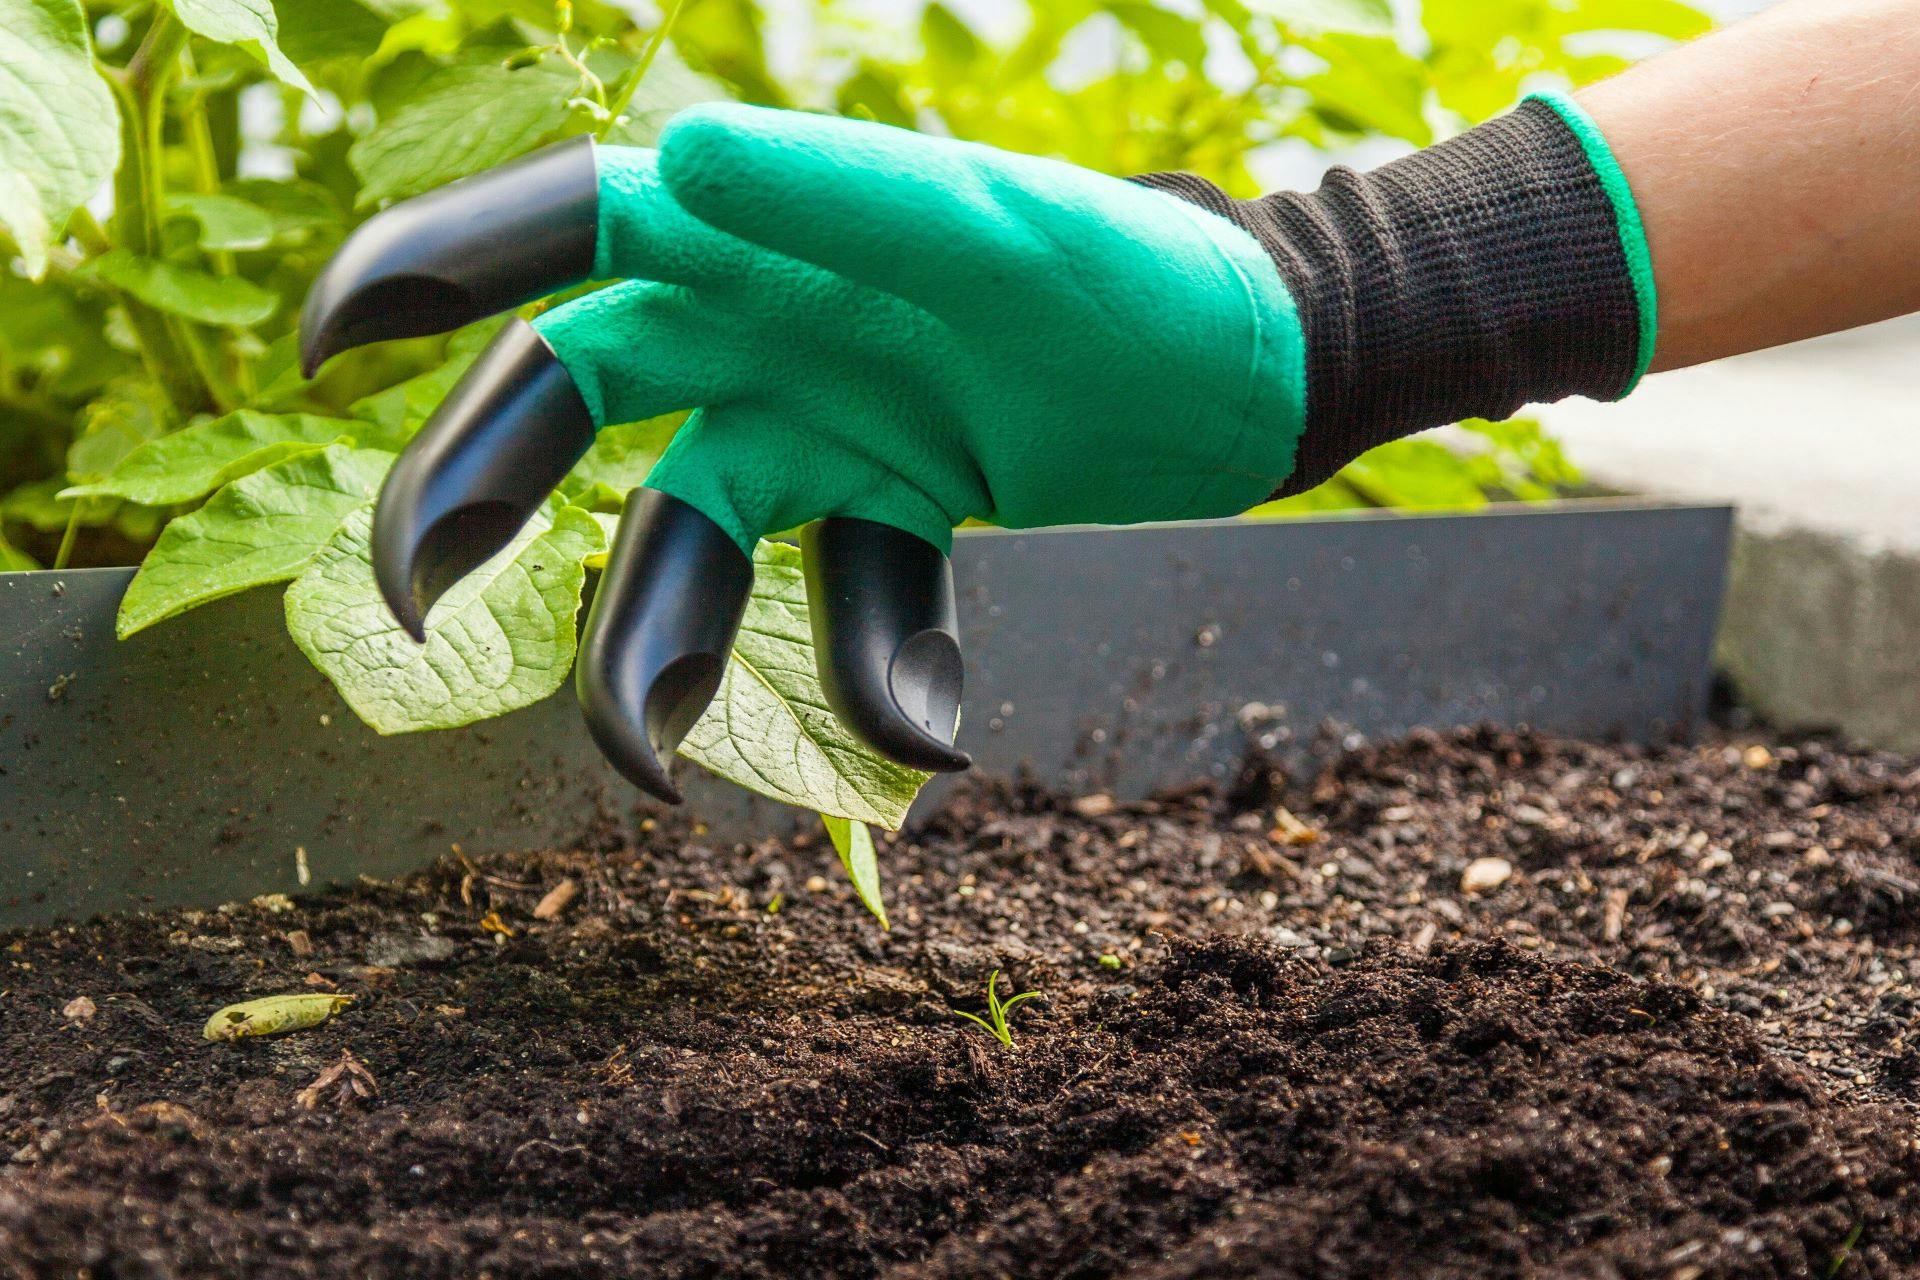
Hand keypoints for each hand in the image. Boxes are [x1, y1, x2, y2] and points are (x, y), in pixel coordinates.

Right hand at [300, 106, 1305, 797]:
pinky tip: (932, 731)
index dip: (431, 267)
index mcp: (762, 233)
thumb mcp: (998, 231)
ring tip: (651, 764)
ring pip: (683, 541)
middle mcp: (764, 332)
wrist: (1248, 377)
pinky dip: (871, 680)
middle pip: (571, 401)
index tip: (324, 348)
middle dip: (474, 490)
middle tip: (418, 602)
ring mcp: (822, 432)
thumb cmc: (1131, 273)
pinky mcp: (889, 514)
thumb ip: (848, 199)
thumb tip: (682, 153)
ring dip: (648, 650)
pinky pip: (840, 614)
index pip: (568, 228)